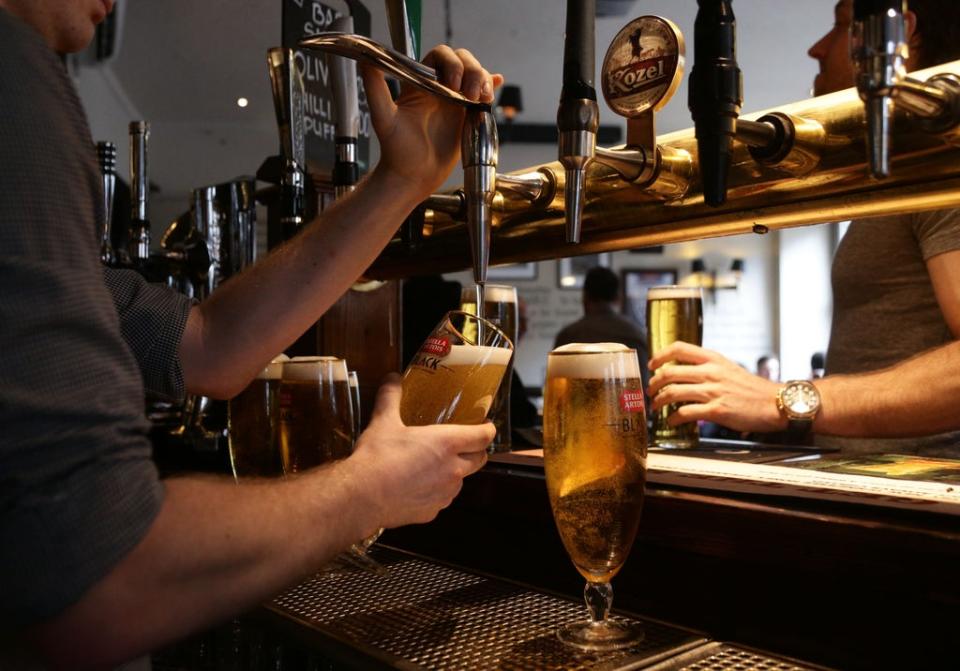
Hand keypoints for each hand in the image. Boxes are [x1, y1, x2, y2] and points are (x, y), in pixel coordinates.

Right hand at [348, 374, 494, 529]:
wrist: (362, 497)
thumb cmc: (377, 459)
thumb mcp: (383, 422)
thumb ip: (391, 397)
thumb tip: (392, 379)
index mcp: (447, 443)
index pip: (483, 436)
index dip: (488, 429)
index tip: (486, 425)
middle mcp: (453, 469)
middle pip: (480, 459)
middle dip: (477, 451)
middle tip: (465, 443)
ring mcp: (445, 493)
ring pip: (462, 480)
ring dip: (456, 471)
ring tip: (436, 464)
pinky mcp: (433, 511)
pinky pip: (443, 498)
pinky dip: (437, 491)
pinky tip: (418, 485)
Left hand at [362, 45, 503, 201]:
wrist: (413, 177)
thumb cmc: (397, 150)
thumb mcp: (383, 117)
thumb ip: (375, 88)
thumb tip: (367, 61)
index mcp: (421, 82)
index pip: (441, 56)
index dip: (451, 63)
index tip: (452, 83)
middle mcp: (440, 87)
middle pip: (463, 61)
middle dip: (472, 71)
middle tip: (469, 94)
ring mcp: (455, 101)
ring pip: (476, 75)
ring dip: (483, 79)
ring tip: (482, 98)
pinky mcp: (468, 116)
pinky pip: (482, 95)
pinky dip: (492, 86)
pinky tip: (497, 83)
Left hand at [648, 342, 786, 432]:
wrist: (774, 403)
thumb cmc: (751, 388)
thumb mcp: (728, 368)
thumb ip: (707, 367)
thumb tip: (682, 372)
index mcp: (713, 358)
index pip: (679, 348)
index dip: (660, 355)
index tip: (651, 365)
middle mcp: (711, 372)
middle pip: (669, 372)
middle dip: (654, 383)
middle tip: (650, 391)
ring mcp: (713, 391)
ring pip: (673, 393)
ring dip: (659, 401)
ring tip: (656, 407)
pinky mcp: (716, 411)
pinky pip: (685, 413)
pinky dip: (674, 418)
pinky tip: (672, 421)